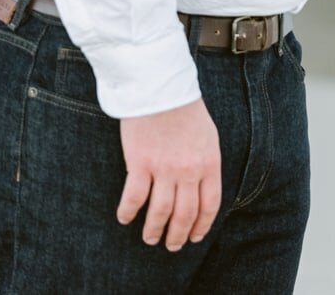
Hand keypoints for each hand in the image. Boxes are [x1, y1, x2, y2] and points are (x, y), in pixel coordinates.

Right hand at [116, 98, 221, 250]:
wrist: (161, 88)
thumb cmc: (185, 109)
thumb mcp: (208, 136)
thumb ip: (206, 162)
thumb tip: (202, 186)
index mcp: (209, 163)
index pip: (209, 204)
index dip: (202, 225)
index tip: (194, 237)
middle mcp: (189, 170)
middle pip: (185, 213)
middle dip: (178, 234)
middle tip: (171, 245)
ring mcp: (164, 168)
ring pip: (160, 212)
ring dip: (154, 230)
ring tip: (150, 238)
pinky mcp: (140, 163)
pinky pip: (134, 198)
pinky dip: (128, 212)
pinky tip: (125, 218)